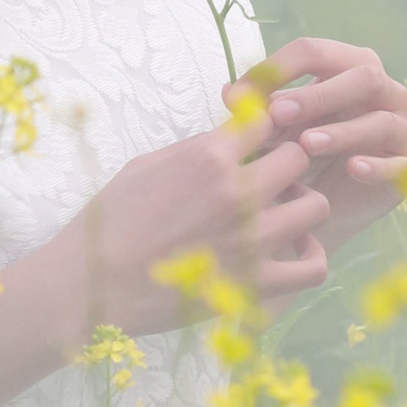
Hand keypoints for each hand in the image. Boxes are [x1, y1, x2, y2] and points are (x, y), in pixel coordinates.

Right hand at [61, 120, 330, 334]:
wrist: (90, 286)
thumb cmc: (109, 223)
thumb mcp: (146, 166)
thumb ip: (196, 149)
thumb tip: (230, 138)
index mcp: (208, 157)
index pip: (264, 120)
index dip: (262, 128)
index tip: (253, 143)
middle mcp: (239, 193)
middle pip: (298, 157)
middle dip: (286, 161)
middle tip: (270, 177)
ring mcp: (252, 240)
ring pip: (316, 206)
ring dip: (302, 204)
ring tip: (283, 213)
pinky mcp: (256, 284)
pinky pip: (313, 267)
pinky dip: (310, 257)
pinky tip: (293, 252)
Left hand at [238, 37, 406, 255]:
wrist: (320, 207)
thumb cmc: (299, 155)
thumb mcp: (274, 129)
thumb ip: (257, 110)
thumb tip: (231, 94)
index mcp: (348, 67)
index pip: (317, 52)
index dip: (279, 69)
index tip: (242, 95)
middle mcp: (382, 91)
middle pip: (363, 76)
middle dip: (318, 93)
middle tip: (278, 114)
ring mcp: (399, 127)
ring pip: (380, 119)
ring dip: (342, 131)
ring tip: (306, 145)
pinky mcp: (406, 166)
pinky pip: (398, 163)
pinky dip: (375, 165)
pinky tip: (351, 169)